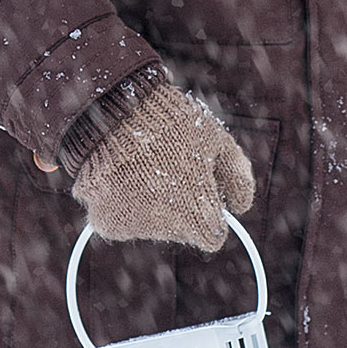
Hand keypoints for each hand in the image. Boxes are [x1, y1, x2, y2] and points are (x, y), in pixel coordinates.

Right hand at [69, 79, 253, 249]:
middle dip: (182, 207)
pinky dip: (121, 202)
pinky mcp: (105, 223)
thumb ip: (237, 175)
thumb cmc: (170, 122)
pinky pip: (120, 218)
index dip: (212, 213)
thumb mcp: (216, 139)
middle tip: (171, 168)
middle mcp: (165, 229)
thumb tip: (242, 206)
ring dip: (150, 203)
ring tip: (144, 164)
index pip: (213, 236)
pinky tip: (122, 173)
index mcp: (197, 215)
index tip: (204, 190)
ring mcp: (132, 228)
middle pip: (181, 231)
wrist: (113, 111)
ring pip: (150, 226)